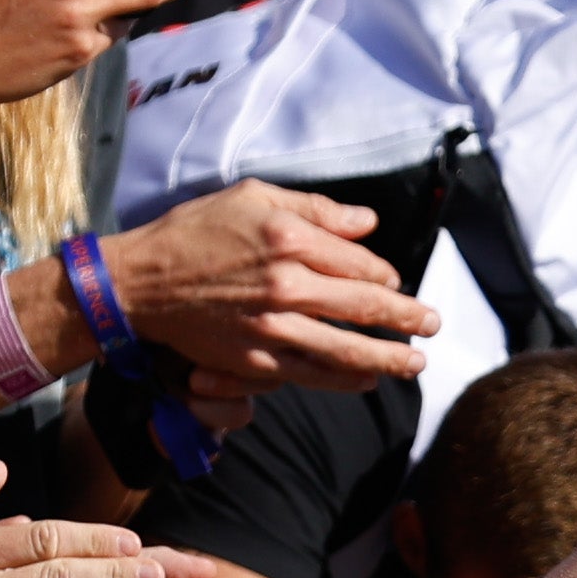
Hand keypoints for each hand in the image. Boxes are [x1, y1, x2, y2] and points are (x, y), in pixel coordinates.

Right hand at [100, 183, 435, 388]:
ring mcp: (273, 328)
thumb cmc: (196, 232)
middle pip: (364, 307)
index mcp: (291, 239)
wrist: (143, 283)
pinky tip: (367, 380)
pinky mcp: (255, 361)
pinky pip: (311, 374)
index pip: (360, 263)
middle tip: (433, 324)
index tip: (396, 285)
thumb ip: (316, 209)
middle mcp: (287, 285)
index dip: (385, 277)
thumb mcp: (253, 198)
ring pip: (346, 349)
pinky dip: (344, 379)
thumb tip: (367, 222)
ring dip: (389, 358)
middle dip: (407, 319)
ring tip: (416, 363)